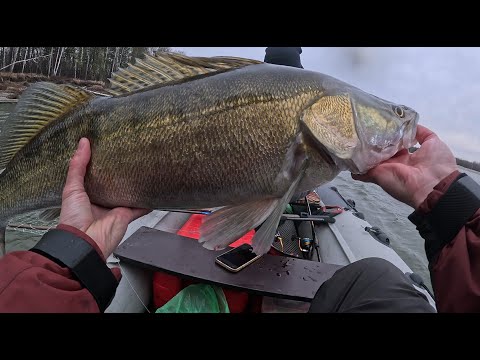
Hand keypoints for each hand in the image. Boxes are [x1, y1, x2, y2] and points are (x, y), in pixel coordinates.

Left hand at [59, 138, 150, 258]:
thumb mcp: (72, 188)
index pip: (96, 175)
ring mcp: (116, 207)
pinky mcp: (127, 215)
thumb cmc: (74, 217)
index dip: (101, 163)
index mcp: (88, 194)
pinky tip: (155, 191)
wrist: (85, 241)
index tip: (108, 149)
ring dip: (135, 184)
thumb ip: (77, 166)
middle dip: (121, 172)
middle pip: (114, 183)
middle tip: (129, 155)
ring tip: (144, 167)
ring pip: (128, 193)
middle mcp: (103, 200)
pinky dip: (148, 200)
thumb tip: (83, 143)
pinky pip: (141, 206)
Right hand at [352, 125, 457, 208]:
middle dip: (371, 143)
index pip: (393, 145)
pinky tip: (346, 158)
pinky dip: (353, 167)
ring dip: (360, 152)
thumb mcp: (434, 143)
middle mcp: (393, 162)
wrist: (434, 186)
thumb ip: (422, 133)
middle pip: (379, 151)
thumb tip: (411, 125)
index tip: (378, 126)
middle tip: (361, 130)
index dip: (387, 136)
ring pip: (369, 159)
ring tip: (350, 139)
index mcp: (406, 156)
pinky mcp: (376, 174)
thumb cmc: (437, 164)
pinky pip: (361, 171)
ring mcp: (384, 169)